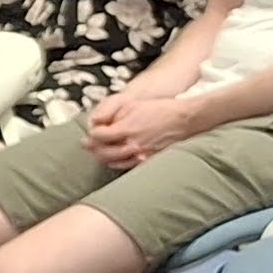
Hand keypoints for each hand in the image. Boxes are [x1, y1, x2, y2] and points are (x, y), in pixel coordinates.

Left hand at [84, 90, 203, 168]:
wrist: (185, 119)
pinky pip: (128, 166)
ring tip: (100, 153)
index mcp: (126, 129)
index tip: (89, 134)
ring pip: (114, 162)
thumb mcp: (134, 105)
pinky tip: (116, 160)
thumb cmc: (162, 109)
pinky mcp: (150, 160)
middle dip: (92, 149)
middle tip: (87, 145)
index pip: (98, 136)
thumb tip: (101, 124)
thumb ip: (114, 116)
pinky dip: (118, 164)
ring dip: (104, 158)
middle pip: (103, 153)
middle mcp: (132, 145)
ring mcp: (141, 155)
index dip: (91, 135)